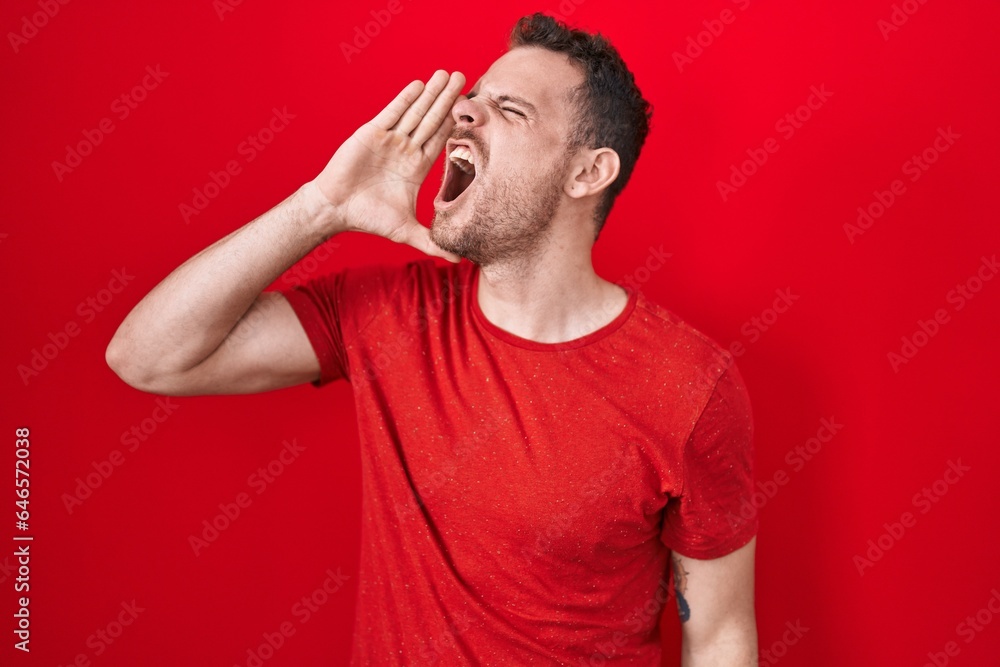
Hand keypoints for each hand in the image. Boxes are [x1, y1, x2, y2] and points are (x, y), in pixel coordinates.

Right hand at [312, 70, 465, 261]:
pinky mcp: (372, 133)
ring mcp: (389, 139)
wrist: (336, 209)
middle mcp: (405, 149)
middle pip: (432, 120)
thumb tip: (459, 260)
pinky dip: (405, 99)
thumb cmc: (369, 217)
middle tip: (466, 79)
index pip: (441, 141)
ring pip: (416, 112)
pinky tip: (420, 85)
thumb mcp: (407, 231)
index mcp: (416, 167)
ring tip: (448, 74)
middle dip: (448, 100)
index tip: (473, 110)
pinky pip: (392, 112)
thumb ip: (432, 242)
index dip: (456, 125)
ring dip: (432, 93)